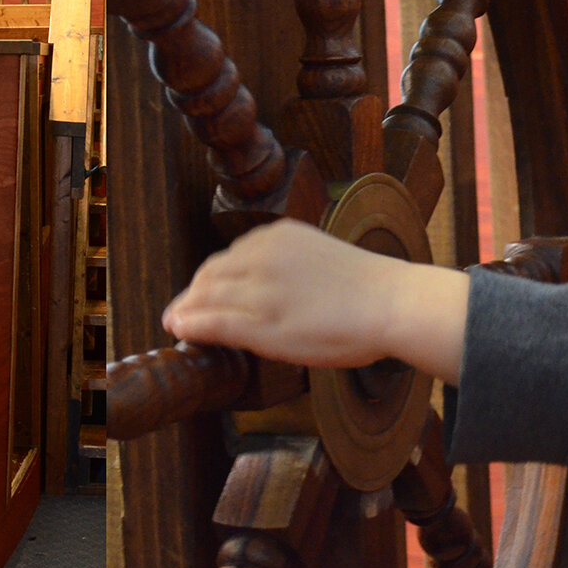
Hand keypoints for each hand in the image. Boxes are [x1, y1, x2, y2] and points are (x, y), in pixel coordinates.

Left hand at [162, 219, 468, 383]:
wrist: (391, 303)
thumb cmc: (366, 287)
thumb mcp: (316, 257)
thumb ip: (285, 264)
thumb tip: (264, 283)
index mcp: (277, 236)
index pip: (228, 257)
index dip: (207, 279)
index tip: (198, 293)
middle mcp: (262, 254)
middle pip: (211, 274)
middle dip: (191, 294)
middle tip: (179, 313)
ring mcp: (260, 288)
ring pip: (207, 297)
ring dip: (186, 310)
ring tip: (175, 323)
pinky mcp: (263, 321)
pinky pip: (215, 321)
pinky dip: (192, 324)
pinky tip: (181, 330)